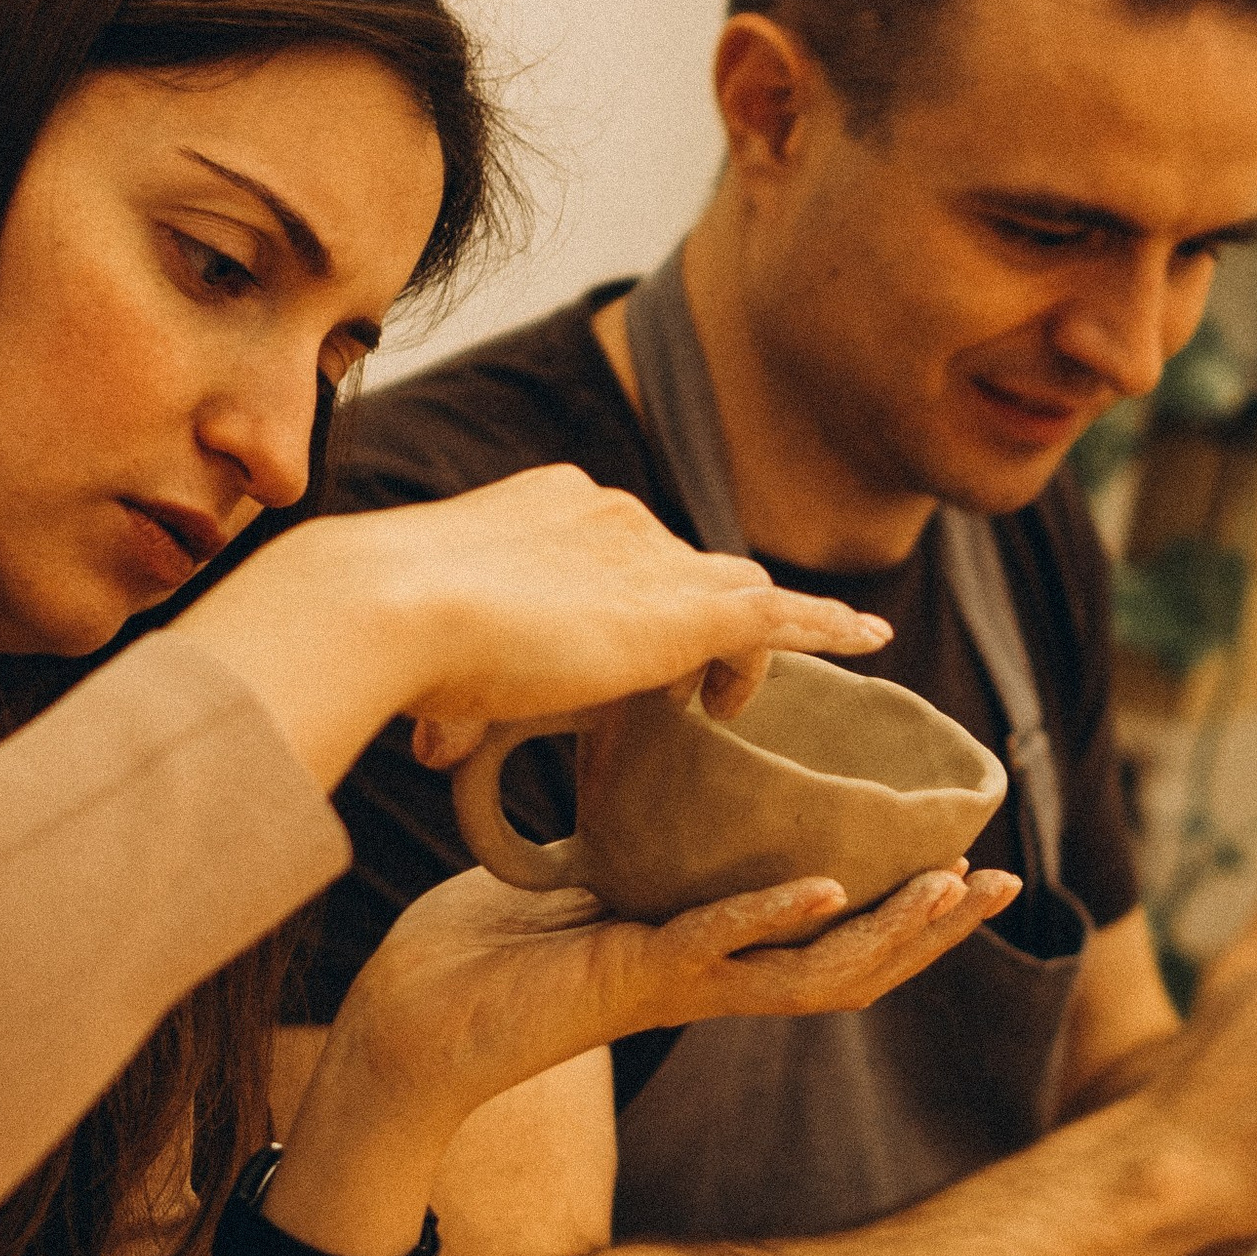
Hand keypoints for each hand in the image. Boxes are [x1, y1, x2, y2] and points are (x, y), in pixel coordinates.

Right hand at [182, 465, 890, 791]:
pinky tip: (869, 641)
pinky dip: (825, 625)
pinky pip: (780, 612)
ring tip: (745, 702)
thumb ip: (451, 706)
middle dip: (692, 620)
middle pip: (683, 566)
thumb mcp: (430, 672)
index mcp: (545, 511)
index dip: (632, 606)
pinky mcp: (684, 607)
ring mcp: (650, 554)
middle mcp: (607, 515)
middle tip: (687, 692)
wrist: (390, 607)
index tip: (622, 661)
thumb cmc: (387, 643)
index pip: (619, 552)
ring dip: (750, 639)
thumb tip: (433, 744)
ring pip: (732, 591)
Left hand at [266, 858, 1019, 1255]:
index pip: (831, 937)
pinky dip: (767, 918)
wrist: (398, 1022)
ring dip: (890, 934)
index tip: (967, 861)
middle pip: (854, 966)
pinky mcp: (625, 981)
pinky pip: (715, 952)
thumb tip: (651, 758)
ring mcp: (675, 985)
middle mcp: (710, 977)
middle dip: (935, 930)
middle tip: (1003, 881)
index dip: (904, 909)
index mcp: (709, 953)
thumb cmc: (476, 953)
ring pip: (812, 974)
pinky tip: (819, 888)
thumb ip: (627, 837)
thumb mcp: (578, 876)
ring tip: (953, 890)